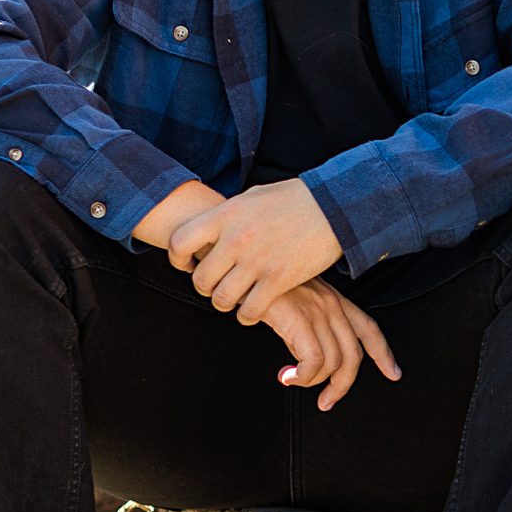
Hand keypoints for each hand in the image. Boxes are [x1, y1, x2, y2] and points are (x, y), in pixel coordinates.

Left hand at [168, 178, 343, 323]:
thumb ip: (229, 214)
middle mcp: (236, 239)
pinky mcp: (278, 280)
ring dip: (225, 303)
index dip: (177, 258)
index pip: (180, 242)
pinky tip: (253, 308)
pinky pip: (249, 311)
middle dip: (205, 286)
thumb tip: (212, 228)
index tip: (187, 264)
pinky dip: (247, 315)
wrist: (334, 206)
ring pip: (222, 299)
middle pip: (200, 279)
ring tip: (234, 298)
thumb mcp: (253, 196)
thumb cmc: (295, 198)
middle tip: (216, 284)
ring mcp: (257, 261)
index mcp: (226, 215)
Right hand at [259, 279, 401, 410]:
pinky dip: (301, 377)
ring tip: (293, 380)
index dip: (384, 354)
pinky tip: (286, 376)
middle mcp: (331, 305)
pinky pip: (313, 362)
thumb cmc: (262, 288)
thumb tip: (308, 361)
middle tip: (326, 402)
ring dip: (313, 382)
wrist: (242, 271)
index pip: (368, 329)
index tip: (394, 373)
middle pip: (353, 355)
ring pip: (333, 362)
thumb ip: (308, 325)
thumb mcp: (294, 302)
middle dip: (343, 385)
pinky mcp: (300, 320)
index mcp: (334, 300)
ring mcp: (318, 311)